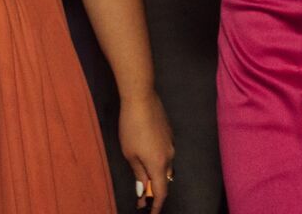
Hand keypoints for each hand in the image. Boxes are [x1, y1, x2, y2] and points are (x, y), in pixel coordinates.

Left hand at [118, 89, 174, 211]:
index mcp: (159, 164)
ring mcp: (171, 143)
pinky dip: (157, 160)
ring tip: (141, 176)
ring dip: (155, 174)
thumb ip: (139, 173)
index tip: (150, 213)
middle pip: (164, 180)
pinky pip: (165, 153)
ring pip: (165, 166)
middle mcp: (169, 156)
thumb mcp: (130, 153)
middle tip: (140, 197)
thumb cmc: (132, 126)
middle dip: (153, 190)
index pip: (161, 192)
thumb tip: (142, 189)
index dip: (156, 205)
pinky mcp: (169, 133)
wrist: (141, 98)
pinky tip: (145, 154)